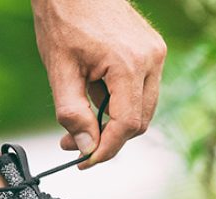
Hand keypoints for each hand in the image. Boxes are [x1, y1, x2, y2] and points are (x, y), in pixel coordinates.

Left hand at [31, 0, 166, 167]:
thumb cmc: (64, 19)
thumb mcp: (59, 71)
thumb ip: (72, 113)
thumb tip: (85, 147)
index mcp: (129, 64)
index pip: (127, 125)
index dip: (106, 149)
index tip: (84, 161)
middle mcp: (151, 59)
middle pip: (139, 121)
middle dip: (108, 138)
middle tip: (75, 143)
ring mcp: (155, 53)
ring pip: (142, 108)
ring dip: (114, 120)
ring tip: (82, 113)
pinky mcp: (153, 51)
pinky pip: (142, 90)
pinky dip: (120, 101)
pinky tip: (95, 91)